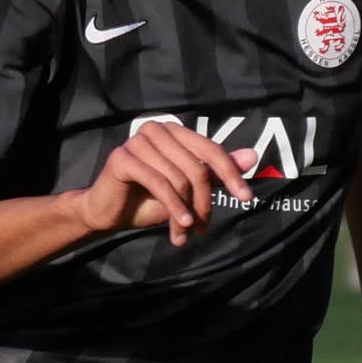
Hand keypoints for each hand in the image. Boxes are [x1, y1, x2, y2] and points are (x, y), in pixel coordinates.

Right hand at [79, 120, 256, 246]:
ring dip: (186, 212)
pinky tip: (180, 227)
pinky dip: (173, 207)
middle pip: (196, 168)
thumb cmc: (149, 198)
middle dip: (203, 202)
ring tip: (186, 233)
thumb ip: (216, 172)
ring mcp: (137, 141)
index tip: (246, 198)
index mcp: (174, 131)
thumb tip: (253, 156)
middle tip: (202, 228)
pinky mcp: (122, 158)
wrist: (109, 212)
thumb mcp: (188, 187)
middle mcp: (157, 129)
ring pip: (178, 178)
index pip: (211, 150)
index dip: (231, 174)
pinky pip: (158, 183)